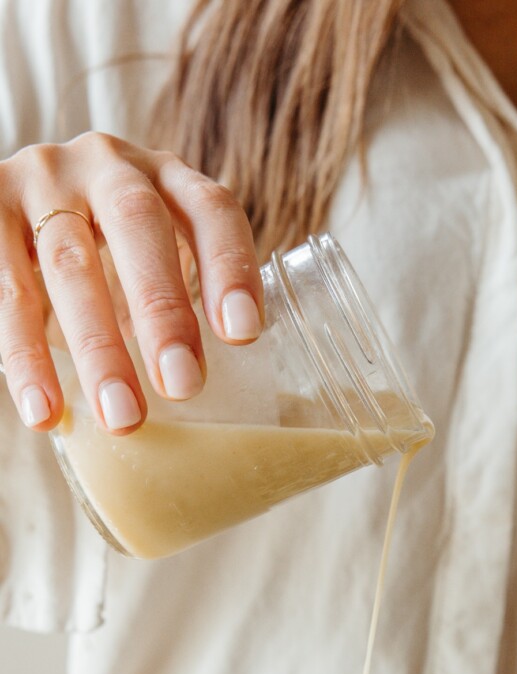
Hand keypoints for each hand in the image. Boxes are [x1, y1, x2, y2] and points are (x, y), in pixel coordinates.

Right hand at [0, 132, 262, 432]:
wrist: (18, 220)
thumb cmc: (107, 260)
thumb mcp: (151, 264)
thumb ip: (183, 306)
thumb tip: (226, 411)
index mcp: (165, 177)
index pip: (210, 209)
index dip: (230, 266)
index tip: (243, 334)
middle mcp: (104, 165)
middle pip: (138, 225)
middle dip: (163, 309)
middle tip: (183, 385)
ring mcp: (40, 181)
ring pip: (67, 263)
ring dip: (97, 347)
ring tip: (122, 417)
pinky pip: (4, 288)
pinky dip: (24, 357)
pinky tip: (45, 411)